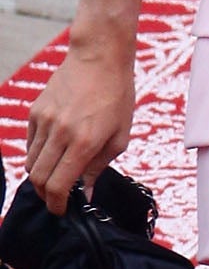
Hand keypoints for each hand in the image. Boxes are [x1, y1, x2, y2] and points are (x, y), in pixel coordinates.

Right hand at [24, 31, 133, 210]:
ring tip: (55, 178)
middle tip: (57, 199)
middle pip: (38, 178)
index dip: (57, 204)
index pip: (59, 185)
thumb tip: (87, 193)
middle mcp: (60, 133)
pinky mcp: (35, 111)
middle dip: (46, 195)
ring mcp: (44, 121)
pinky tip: (53, 154)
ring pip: (31, 162)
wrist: (99, 58)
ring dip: (40, 176)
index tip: (62, 210)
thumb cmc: (117, 96)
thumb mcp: (119, 136)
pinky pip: (30, 143)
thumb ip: (100, 167)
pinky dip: (38, 155)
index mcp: (84, 142)